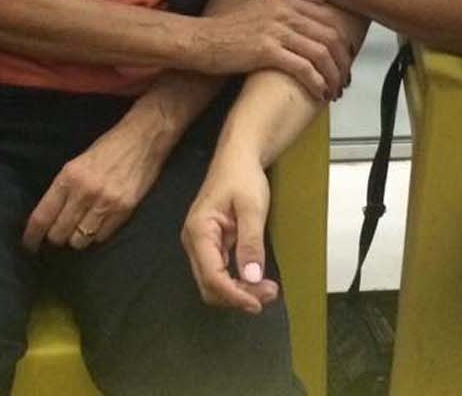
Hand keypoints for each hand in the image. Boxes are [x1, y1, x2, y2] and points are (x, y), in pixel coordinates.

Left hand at [22, 117, 166, 252]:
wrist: (144, 138)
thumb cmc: (108, 147)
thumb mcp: (77, 163)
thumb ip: (64, 189)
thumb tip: (50, 216)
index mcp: (68, 177)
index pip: (42, 216)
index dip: (32, 236)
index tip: (30, 244)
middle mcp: (84, 193)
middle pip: (59, 234)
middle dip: (56, 237)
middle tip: (59, 233)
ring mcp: (105, 203)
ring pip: (80, 240)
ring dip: (77, 238)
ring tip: (81, 227)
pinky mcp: (124, 210)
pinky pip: (102, 237)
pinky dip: (97, 234)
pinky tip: (99, 223)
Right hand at [182, 151, 277, 313]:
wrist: (238, 159)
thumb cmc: (242, 177)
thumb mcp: (252, 208)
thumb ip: (251, 243)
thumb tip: (252, 277)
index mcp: (198, 231)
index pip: (211, 276)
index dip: (234, 294)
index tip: (257, 302)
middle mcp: (193, 242)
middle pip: (209, 285)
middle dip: (237, 296)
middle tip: (268, 294)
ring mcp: (200, 245)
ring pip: (213, 283)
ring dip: (238, 292)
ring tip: (266, 289)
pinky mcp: (211, 246)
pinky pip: (219, 273)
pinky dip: (237, 282)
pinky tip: (256, 280)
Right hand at [196, 0, 350, 99]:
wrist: (200, 40)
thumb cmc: (228, 28)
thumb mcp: (259, 5)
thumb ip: (287, 2)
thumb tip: (313, 2)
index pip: (330, 16)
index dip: (344, 38)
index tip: (347, 56)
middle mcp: (285, 10)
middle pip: (331, 35)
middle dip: (343, 60)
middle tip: (345, 78)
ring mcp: (276, 29)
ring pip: (321, 52)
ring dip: (333, 75)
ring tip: (335, 90)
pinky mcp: (266, 50)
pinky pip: (303, 67)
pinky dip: (316, 82)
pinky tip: (319, 93)